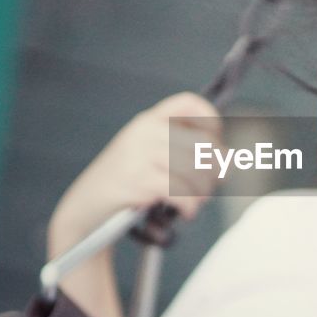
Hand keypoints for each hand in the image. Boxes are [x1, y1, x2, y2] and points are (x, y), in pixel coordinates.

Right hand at [48, 92, 222, 255]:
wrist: (84, 210)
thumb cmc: (123, 186)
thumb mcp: (148, 159)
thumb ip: (184, 156)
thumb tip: (231, 162)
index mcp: (148, 121)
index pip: (189, 103)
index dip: (211, 122)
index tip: (215, 146)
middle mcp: (145, 131)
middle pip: (204, 143)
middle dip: (215, 170)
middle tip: (210, 187)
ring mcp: (139, 154)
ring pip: (195, 171)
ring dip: (202, 193)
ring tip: (195, 203)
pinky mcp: (137, 180)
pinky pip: (181, 192)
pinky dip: (190, 206)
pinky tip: (186, 212)